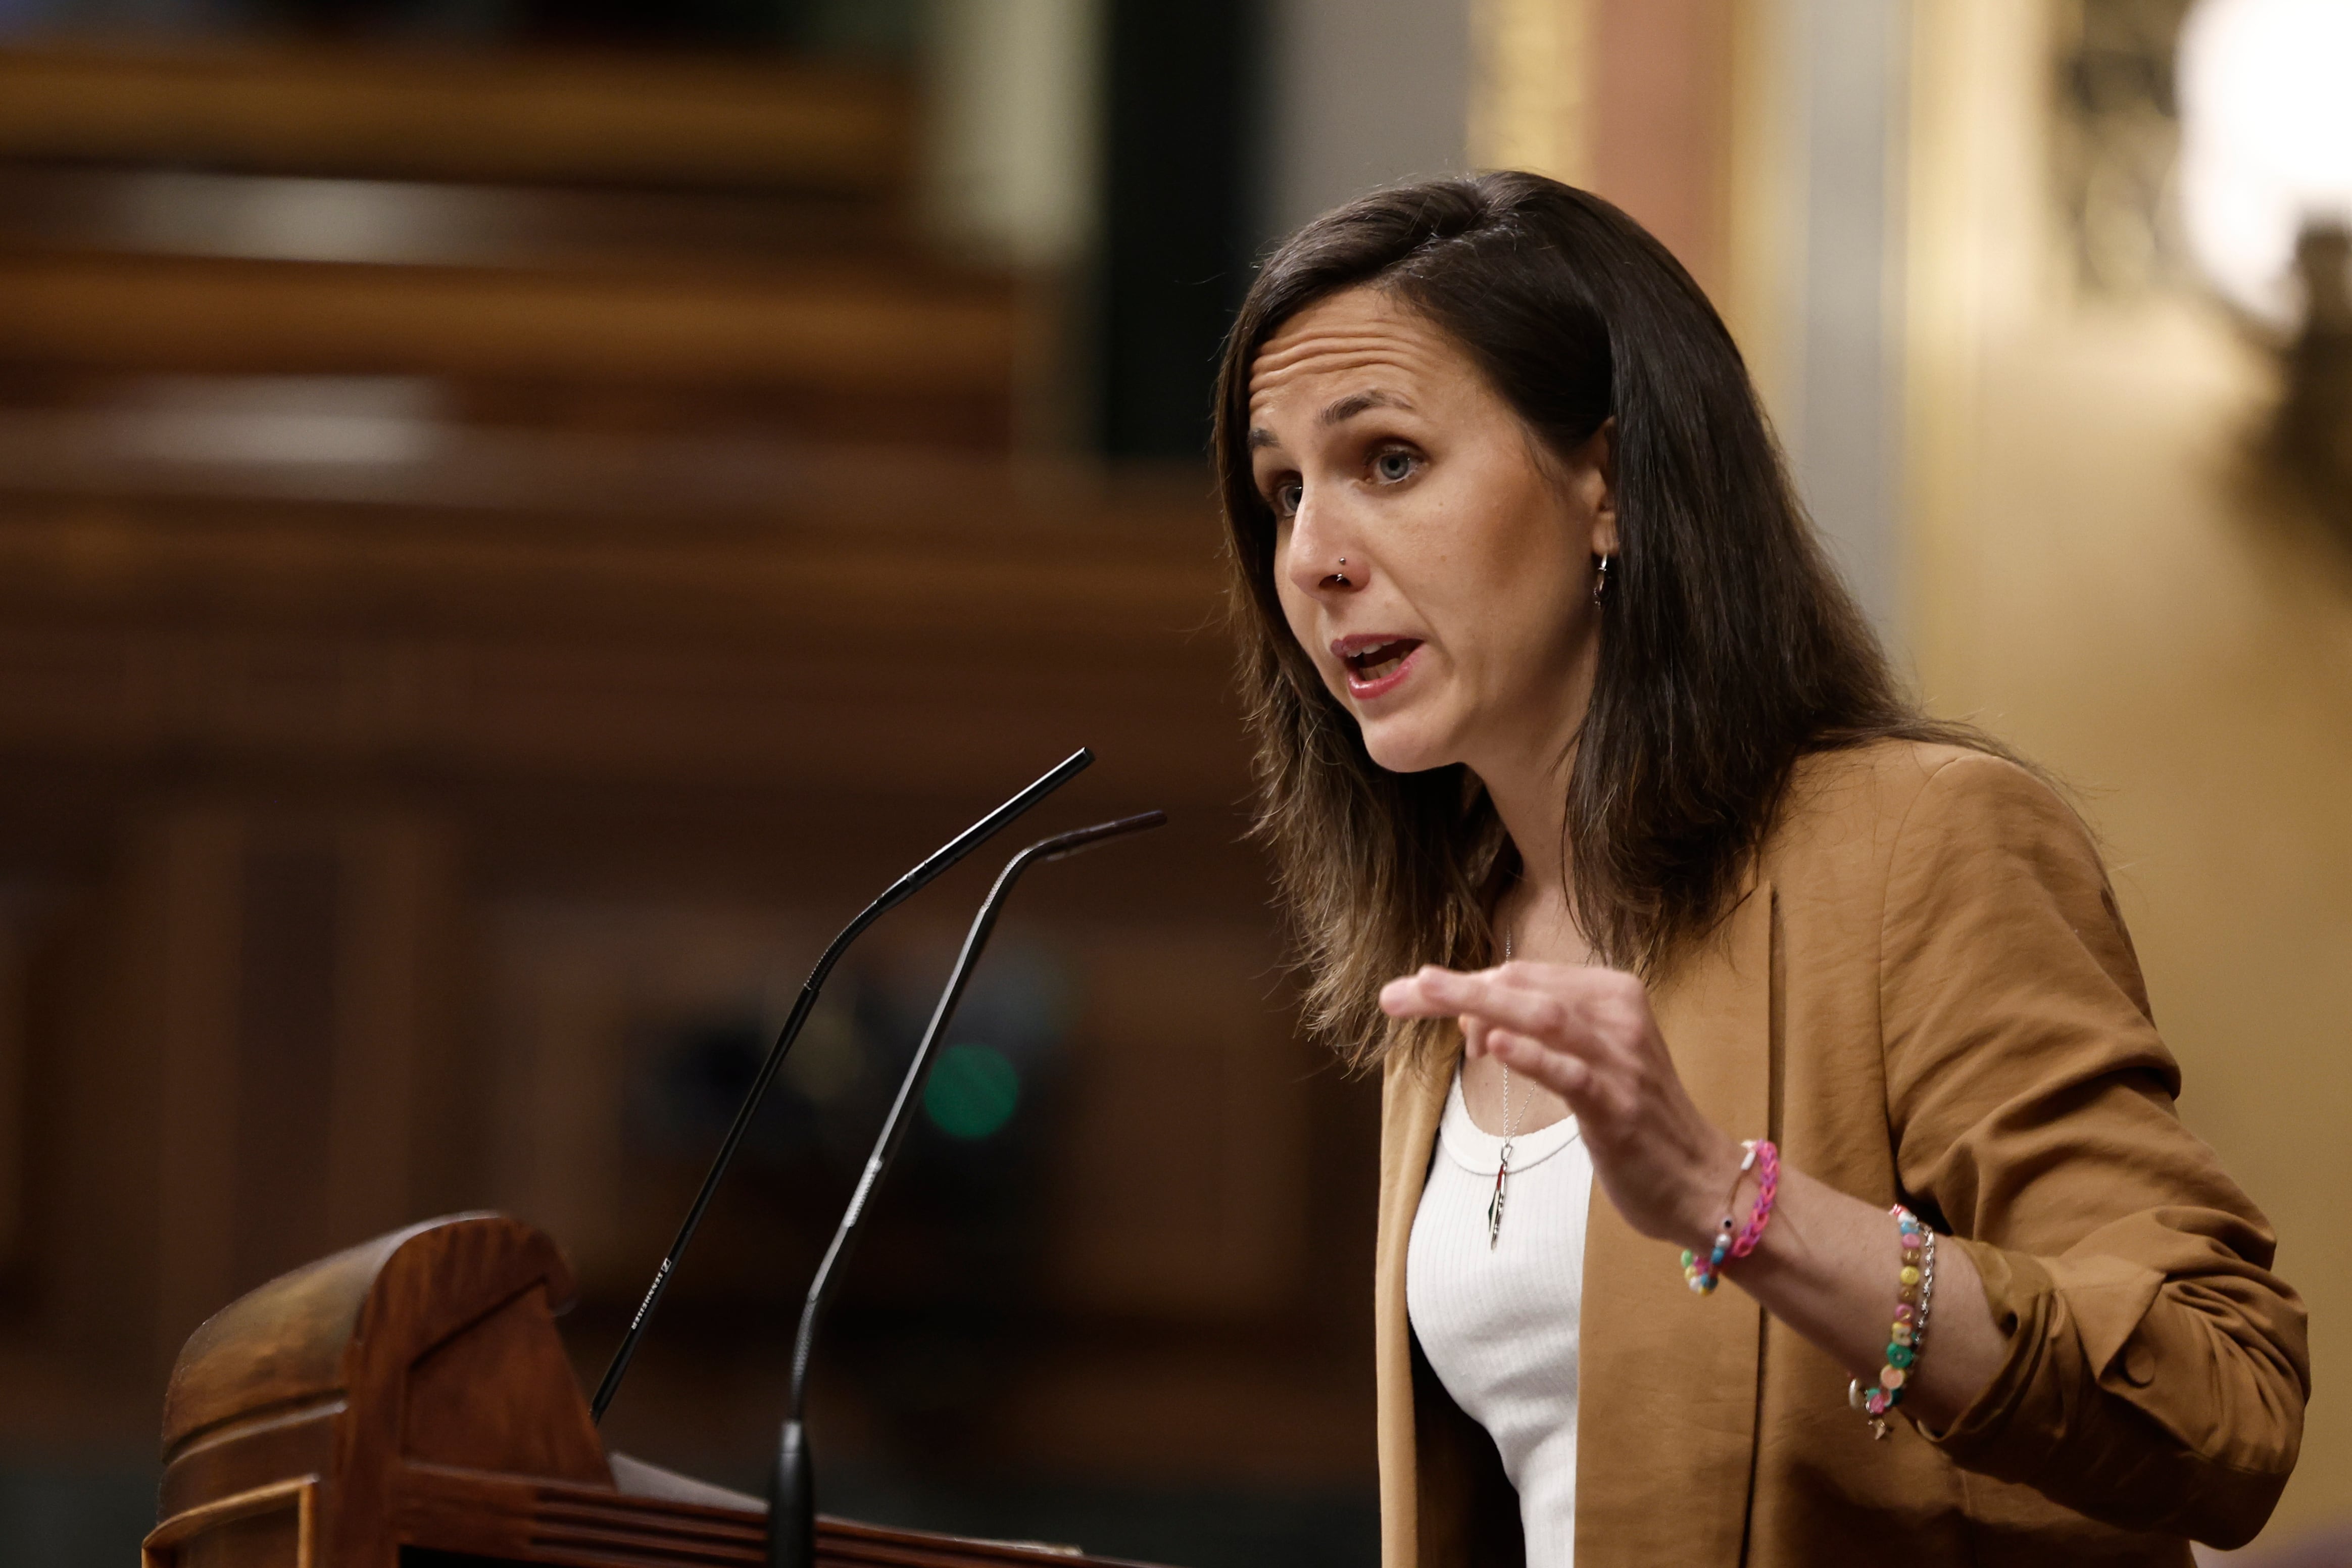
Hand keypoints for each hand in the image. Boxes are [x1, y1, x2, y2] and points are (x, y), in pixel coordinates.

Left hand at [1379, 960, 1744, 1246]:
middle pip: (1524, 988)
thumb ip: (1540, 1033)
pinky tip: (1491, 1044)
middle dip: (1454, 988)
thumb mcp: (1591, 1060)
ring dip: (1479, 1002)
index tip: (1418, 998)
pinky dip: (1530, 1055)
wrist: (1702, 1182)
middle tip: (1396, 993)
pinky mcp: (1619, 1106)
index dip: (1468, 984)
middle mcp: (1618, 1017)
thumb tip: (1474, 1019)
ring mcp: (1621, 1061)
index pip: (1524, 975)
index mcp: (1612, 994)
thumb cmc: (1638, 1118)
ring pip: (1544, 1017)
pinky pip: (1570, 1073)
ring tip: (1427, 993)